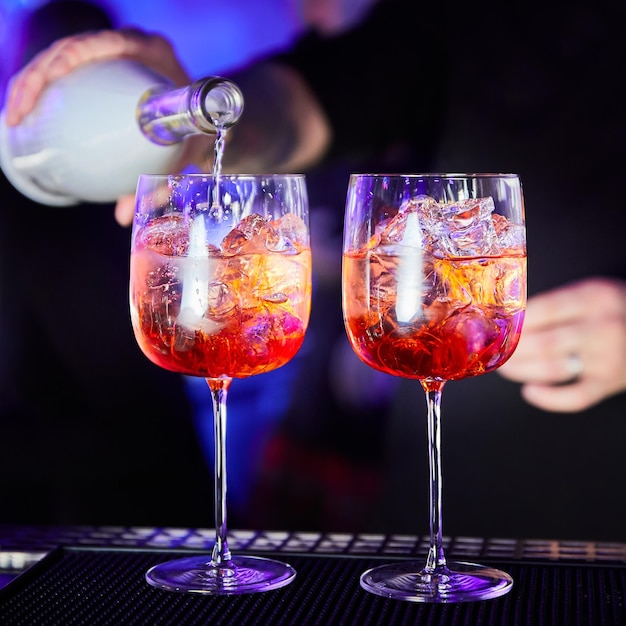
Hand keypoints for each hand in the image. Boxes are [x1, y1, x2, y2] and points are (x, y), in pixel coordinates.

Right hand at [4, 29, 212, 225]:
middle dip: (37, 74)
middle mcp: (129, 46)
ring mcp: (113, 55)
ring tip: (15, 117)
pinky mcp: (101, 69)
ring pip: (60, 60)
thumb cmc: (198, 134)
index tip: (49, 79)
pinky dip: (45, 95)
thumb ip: (160, 182)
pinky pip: (67, 77)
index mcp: (152, 52)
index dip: (72, 54)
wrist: (207, 122)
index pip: (106, 42)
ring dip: (32, 84)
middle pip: (72, 48)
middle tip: (19, 110)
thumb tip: (123, 215)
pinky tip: (28, 119)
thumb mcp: (184, 155)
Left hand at [498, 278, 625, 411]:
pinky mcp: (610, 383)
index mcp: (592, 298)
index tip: (493, 327)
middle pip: (542, 343)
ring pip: (552, 369)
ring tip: (506, 368)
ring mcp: (607, 358)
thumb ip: (555, 304)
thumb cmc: (614, 310)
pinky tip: (530, 391)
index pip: (542, 310)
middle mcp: (601, 328)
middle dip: (511, 351)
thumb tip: (508, 319)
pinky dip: (548, 398)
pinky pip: (575, 397)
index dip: (512, 322)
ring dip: (521, 371)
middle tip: (494, 352)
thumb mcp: (589, 293)